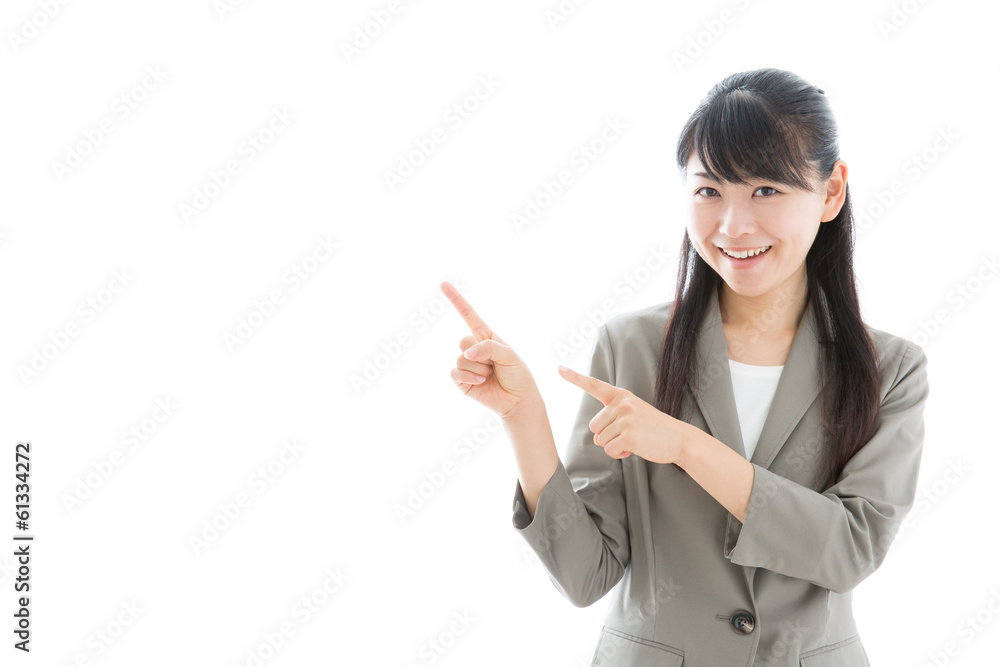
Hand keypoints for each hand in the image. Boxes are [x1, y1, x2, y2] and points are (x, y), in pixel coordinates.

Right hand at [441, 281, 540, 419]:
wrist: (518, 400)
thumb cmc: (518, 374)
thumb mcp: (510, 354)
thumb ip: (489, 347)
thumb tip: (466, 354)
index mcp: (486, 336)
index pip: (468, 315)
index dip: (456, 299)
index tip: (443, 283)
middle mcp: (474, 348)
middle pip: (463, 341)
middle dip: (480, 353)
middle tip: (494, 364)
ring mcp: (466, 364)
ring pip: (461, 359)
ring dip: (478, 368)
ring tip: (490, 375)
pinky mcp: (461, 380)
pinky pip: (455, 373)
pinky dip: (469, 377)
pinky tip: (481, 382)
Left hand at [557, 363, 689, 463]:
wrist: (679, 439)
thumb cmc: (653, 429)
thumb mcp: (633, 415)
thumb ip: (612, 419)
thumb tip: (596, 438)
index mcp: (622, 396)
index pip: (594, 385)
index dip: (575, 377)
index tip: (558, 368)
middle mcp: (622, 404)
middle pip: (594, 426)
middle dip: (607, 436)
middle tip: (628, 435)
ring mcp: (626, 419)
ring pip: (601, 440)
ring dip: (614, 446)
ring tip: (634, 440)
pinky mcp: (629, 436)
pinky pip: (609, 450)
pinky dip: (619, 454)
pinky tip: (635, 448)